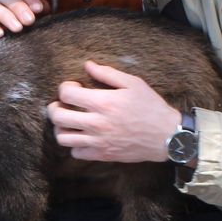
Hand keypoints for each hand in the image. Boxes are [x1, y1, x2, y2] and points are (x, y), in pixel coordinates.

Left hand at [47, 60, 182, 162]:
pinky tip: (82, 136)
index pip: (66, 94)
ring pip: (62, 137)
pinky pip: (75, 153)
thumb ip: (108, 74)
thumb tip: (87, 65)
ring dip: (61, 127)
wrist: (166, 135)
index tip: (74, 87)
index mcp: (103, 102)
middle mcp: (96, 123)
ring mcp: (97, 141)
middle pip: (58, 116)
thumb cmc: (150, 107)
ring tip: (69, 121)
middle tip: (62, 104)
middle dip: (55, 108)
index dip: (65, 87)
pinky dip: (74, 145)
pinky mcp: (102, 155)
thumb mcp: (133, 83)